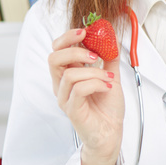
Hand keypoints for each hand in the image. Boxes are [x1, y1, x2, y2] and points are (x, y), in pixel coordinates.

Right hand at [48, 28, 123, 164]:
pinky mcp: (72, 111)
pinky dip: (96, 84)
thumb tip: (111, 36)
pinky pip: (79, 90)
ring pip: (70, 74)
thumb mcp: (111, 77)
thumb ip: (109, 58)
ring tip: (109, 80)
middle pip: (54, 58)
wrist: (111, 133)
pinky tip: (108, 87)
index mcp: (67, 74)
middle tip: (95, 55)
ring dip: (94, 72)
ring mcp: (65, 99)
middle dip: (75, 50)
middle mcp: (61, 86)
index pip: (57, 50)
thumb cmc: (107, 108)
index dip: (68, 38)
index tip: (85, 31)